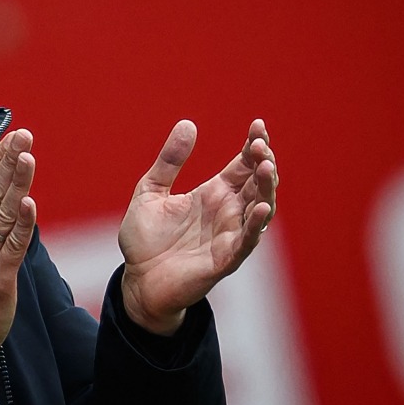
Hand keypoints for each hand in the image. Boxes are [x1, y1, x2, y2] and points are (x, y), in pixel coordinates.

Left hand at [118, 119, 278, 334]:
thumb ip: (169, 161)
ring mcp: (229, 235)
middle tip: (261, 145)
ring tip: (267, 167)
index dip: (253, 146)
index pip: (242, 165)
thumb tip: (188, 124)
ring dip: (266, 189)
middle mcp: (227, 212)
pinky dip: (256, 225)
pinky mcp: (224, 259)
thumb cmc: (145, 239)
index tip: (258, 126)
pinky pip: (246, 241)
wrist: (137, 280)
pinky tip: (262, 208)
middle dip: (264, 163)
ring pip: (260, 209)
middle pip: (257, 183)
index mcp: (213, 194)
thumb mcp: (150, 191)